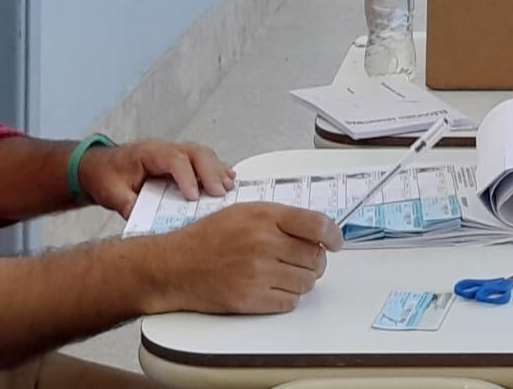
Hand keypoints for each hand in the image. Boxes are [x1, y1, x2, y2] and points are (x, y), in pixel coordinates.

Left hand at [79, 140, 235, 218]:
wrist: (98, 166)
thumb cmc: (105, 175)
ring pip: (203, 154)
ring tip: (228, 188)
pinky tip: (227, 179)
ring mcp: (174, 152)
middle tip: (220, 193)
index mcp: (148, 152)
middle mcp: (165, 148)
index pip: (174, 160)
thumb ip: (129, 205)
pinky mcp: (180, 160)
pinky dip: (216, 169)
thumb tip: (147, 222)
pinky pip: (202, 159)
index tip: (193, 197)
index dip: (187, 177)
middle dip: (210, 172)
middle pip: (195, 152)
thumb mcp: (111, 193)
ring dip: (217, 170)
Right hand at [142, 203, 342, 315]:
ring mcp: (258, 272)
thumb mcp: (246, 211)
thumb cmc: (208, 237)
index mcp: (266, 216)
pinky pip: (290, 301)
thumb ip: (282, 218)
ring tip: (284, 273)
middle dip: (315, 260)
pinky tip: (274, 286)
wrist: (176, 266)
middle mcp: (264, 243)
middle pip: (316, 257)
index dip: (334, 235)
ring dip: (302, 279)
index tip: (336, 242)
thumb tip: (317, 229)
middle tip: (302, 259)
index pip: (318, 225)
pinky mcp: (251, 299)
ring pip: (307, 281)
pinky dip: (288, 296)